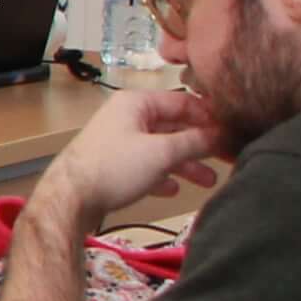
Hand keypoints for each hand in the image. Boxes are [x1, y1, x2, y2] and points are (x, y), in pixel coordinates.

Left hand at [41, 82, 224, 228]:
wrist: (69, 199)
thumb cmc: (114, 168)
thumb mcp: (162, 152)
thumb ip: (194, 142)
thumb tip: (220, 135)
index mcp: (137, 103)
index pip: (183, 101)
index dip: (209, 117)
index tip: (231, 132)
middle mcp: (127, 117)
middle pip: (173, 126)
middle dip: (199, 144)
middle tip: (226, 158)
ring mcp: (118, 141)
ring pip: (161, 148)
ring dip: (185, 164)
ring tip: (208, 181)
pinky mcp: (112, 165)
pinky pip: (145, 166)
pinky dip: (161, 175)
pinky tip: (172, 190)